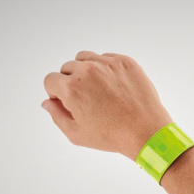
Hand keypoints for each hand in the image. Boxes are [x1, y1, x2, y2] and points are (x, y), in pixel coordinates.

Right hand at [43, 51, 172, 160]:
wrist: (145, 131)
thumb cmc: (111, 135)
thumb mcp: (76, 133)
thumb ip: (57, 115)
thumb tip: (48, 102)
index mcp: (71, 88)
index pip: (50, 80)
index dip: (55, 92)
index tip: (66, 101)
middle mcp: (87, 71)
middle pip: (67, 68)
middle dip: (70, 81)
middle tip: (85, 99)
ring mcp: (107, 64)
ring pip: (85, 58)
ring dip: (85, 70)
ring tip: (97, 89)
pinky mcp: (125, 62)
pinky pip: (106, 58)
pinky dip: (105, 68)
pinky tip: (112, 86)